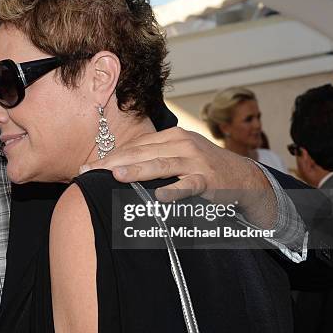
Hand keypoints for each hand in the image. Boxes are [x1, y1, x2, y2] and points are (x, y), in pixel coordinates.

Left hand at [81, 127, 276, 228]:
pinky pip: (189, 185)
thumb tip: (118, 167)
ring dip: (138, 170)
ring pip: (161, 165)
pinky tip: (160, 196)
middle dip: (113, 162)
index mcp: (171, 137)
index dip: (110, 156)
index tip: (87, 167)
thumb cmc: (203, 167)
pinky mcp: (208, 180)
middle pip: (142, 153)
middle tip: (90, 171)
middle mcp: (181, 144)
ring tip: (115, 175)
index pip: (134, 146)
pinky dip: (175, 190)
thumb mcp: (179, 155)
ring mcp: (196, 161)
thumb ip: (153, 157)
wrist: (244, 177)